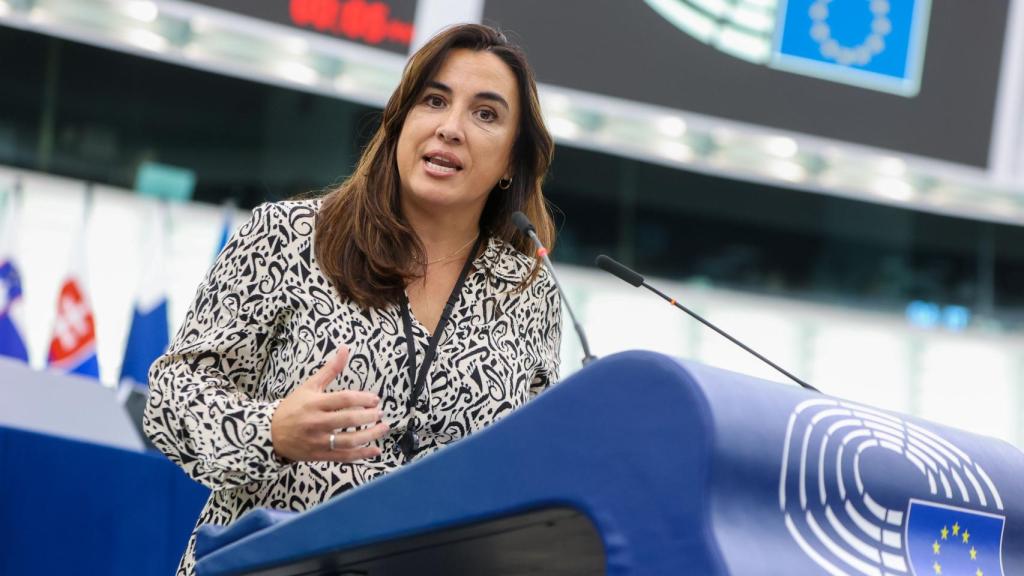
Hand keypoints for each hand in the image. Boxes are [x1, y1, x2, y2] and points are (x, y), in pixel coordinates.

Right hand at [271, 345, 388, 461]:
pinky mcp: (320, 455)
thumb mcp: (309, 386)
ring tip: (383, 428)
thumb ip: (330, 370)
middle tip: (381, 413)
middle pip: (348, 419)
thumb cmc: (293, 407)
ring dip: (370, 435)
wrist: (271, 433)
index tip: (375, 399)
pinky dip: (361, 455)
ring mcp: (318, 441)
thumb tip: (346, 348)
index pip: (344, 399)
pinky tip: (376, 450)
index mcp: (315, 403)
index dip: (363, 399)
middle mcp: (317, 422)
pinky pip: (344, 457)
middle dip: (369, 416)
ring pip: (348, 441)